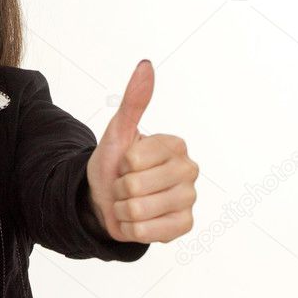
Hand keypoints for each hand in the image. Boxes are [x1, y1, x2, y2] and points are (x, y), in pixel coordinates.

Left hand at [85, 60, 197, 243]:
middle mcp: (190, 170)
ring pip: (139, 210)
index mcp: (176, 145)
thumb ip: (134, 100)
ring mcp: (189, 200)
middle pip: (135, 186)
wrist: (107, 198)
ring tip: (129, 200)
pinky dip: (131, 228)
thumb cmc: (115, 163)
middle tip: (125, 184)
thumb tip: (145, 65)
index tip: (126, 162)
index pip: (134, 159)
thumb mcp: (118, 131)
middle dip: (120, 188)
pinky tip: (137, 219)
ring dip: (123, 209)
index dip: (121, 163)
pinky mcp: (185, 226)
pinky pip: (147, 232)